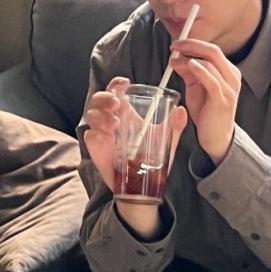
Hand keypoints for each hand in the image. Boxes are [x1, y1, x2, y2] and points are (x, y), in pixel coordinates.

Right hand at [83, 77, 186, 239]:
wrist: (143, 187)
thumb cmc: (152, 160)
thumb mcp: (166, 141)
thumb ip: (174, 126)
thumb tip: (181, 111)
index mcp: (126, 112)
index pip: (116, 90)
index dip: (117, 84)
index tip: (125, 84)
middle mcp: (111, 119)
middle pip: (99, 98)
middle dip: (105, 97)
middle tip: (117, 104)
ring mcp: (102, 133)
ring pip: (91, 114)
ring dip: (101, 115)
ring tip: (115, 124)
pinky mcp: (96, 147)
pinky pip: (89, 135)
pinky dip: (96, 133)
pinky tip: (106, 137)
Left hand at [169, 39, 240, 164]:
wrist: (216, 137)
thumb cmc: (207, 110)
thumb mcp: (196, 86)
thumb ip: (189, 71)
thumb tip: (177, 56)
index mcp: (228, 71)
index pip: (212, 49)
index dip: (193, 43)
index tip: (177, 43)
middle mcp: (232, 77)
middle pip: (213, 51)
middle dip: (191, 45)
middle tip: (175, 46)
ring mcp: (230, 89)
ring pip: (211, 63)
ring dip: (189, 58)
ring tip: (173, 61)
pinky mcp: (223, 100)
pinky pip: (212, 80)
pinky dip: (199, 70)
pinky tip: (189, 66)